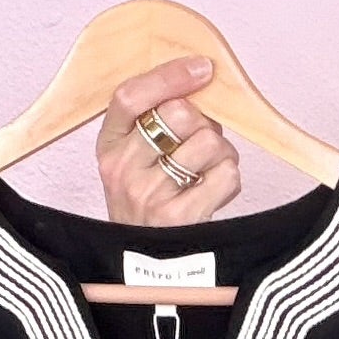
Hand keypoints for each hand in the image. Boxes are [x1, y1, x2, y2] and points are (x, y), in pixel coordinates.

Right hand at [94, 57, 241, 225]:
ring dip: (222, 153)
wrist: (147, 269)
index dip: (169, 76)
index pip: (129, 96)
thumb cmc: (148, 206)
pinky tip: (214, 191)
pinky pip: (226, 174)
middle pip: (179, 114)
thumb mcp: (134, 163)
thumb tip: (199, 82)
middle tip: (202, 142)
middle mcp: (122, 169)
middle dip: (204, 122)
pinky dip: (230, 178)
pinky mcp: (179, 217)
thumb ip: (153, 125)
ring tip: (209, 170)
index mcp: (108, 147)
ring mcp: (149, 194)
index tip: (201, 68)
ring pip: (209, 142)